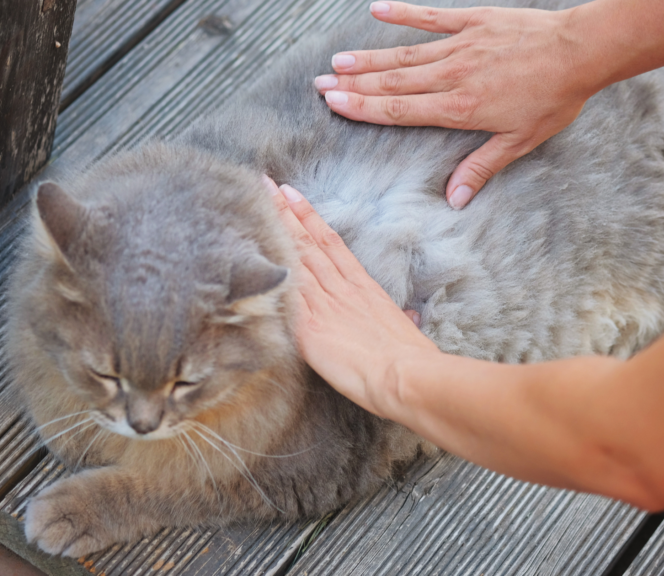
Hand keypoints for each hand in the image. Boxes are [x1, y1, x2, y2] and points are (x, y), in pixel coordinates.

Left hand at [264, 178, 439, 415]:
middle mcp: (341, 289)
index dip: (310, 217)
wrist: (405, 374)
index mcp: (363, 288)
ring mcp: (323, 305)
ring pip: (295, 258)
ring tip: (257, 205)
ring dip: (275, 231)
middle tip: (265, 186)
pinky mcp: (308, 327)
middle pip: (307, 242)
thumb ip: (401, 320)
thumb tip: (408, 319)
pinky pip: (285, 293)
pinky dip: (270, 270)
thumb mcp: (406, 331)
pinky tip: (252, 253)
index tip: (293, 195)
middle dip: (285, 212)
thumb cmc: (411, 359)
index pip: (331, 243)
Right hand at [314, 1, 599, 208]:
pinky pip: (432, 16)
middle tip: (320, 84)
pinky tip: (378, 9)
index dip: (363, 107)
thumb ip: (481, 167)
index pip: (399, 110)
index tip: (334, 103)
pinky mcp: (474, 21)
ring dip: (369, 58)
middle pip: (392, 82)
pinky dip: (404, 13)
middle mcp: (451, 76)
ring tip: (338, 61)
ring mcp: (460, 45)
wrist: (579, 52)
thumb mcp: (519, 141)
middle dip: (354, 84)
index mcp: (459, 108)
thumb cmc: (553, 99)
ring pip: (404, 53)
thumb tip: (455, 200)